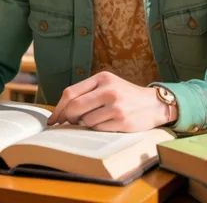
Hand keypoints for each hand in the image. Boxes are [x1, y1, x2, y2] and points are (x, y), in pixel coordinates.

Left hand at [47, 71, 174, 131]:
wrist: (153, 104)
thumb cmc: (125, 95)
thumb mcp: (108, 84)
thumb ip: (87, 92)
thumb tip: (62, 111)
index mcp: (102, 78)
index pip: (71, 92)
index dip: (59, 108)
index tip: (53, 119)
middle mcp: (108, 90)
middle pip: (74, 107)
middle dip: (68, 118)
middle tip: (69, 122)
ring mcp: (115, 105)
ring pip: (85, 120)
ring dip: (85, 124)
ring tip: (96, 119)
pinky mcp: (122, 120)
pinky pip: (98, 129)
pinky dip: (97, 129)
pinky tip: (107, 123)